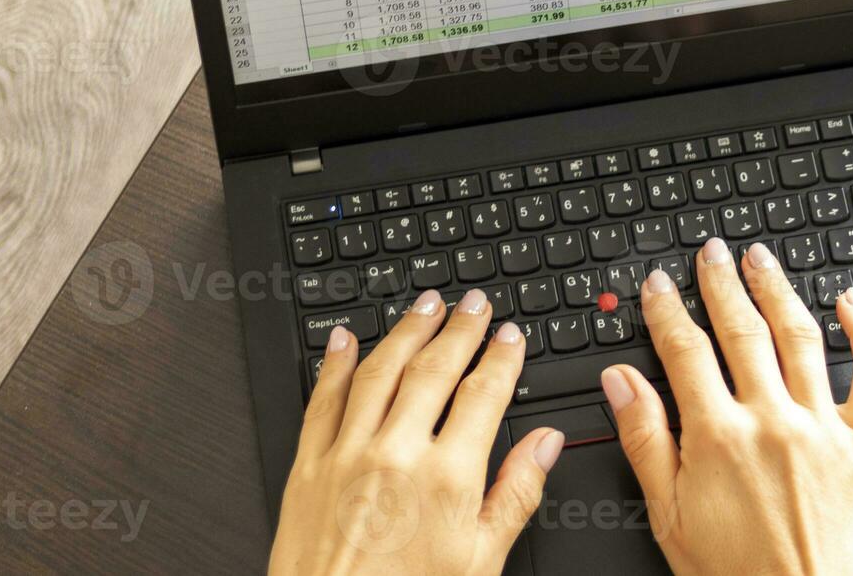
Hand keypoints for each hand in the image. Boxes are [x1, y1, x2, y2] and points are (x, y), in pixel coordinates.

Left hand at [270, 288, 563, 574]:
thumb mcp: (481, 560)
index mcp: (447, 477)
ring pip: (379, 371)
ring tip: (424, 304)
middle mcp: (396, 455)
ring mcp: (347, 456)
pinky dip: (335, 365)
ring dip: (405, 330)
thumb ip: (516, 494)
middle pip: (433, 369)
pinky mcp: (307, 468)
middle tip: (472, 303)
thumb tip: (545, 446)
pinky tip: (346, 341)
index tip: (509, 336)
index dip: (500, 357)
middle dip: (459, 328)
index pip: (483, 394)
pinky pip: (321, 401)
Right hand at [601, 239, 852, 575]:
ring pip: (800, 336)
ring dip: (777, 289)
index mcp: (719, 438)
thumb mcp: (670, 518)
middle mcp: (772, 421)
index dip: (668, 310)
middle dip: (721, 284)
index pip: (685, 351)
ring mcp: (823, 429)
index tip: (660, 284)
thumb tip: (620, 383)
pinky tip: (851, 302)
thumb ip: (646, 442)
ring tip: (761, 259)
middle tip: (711, 253)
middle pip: (742, 331)